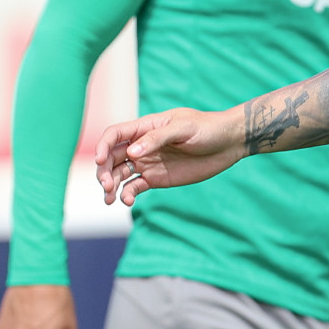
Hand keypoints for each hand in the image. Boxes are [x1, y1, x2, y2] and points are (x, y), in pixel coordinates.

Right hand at [96, 107, 243, 205]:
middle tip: (107, 185)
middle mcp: (142, 145)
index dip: (102, 146)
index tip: (100, 161)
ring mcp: (148, 163)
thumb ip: (158, 138)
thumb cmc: (207, 129)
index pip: (114, 135)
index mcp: (145, 127)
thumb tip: (133, 152)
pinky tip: (128, 201)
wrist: (228, 143)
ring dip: (111, 185)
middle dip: (104, 171)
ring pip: (120, 174)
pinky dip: (127, 194)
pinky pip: (135, 187)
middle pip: (112, 157)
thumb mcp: (184, 128)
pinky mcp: (157, 179)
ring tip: (109, 199)